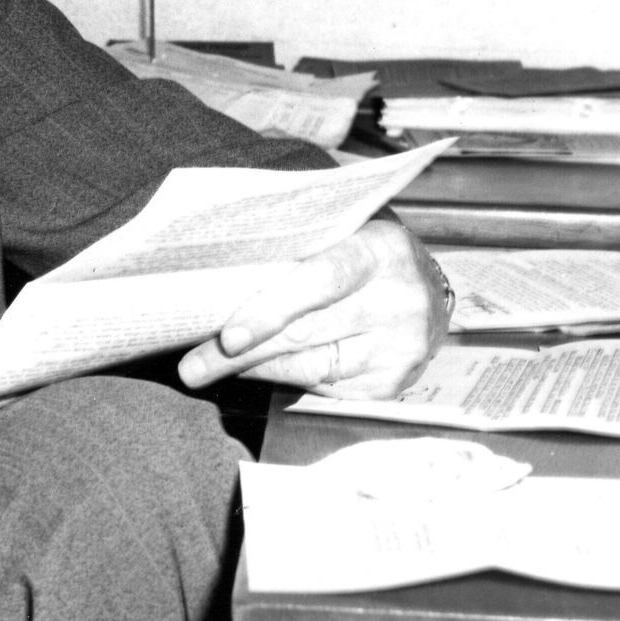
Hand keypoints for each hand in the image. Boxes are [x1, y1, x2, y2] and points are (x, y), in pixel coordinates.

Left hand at [175, 218, 443, 399]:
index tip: (227, 335)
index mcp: (383, 249)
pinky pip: (323, 388)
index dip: (271, 308)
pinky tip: (252, 374)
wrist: (429, 289)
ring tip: (205, 370)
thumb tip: (219, 277)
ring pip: (310, 367)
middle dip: (240, 353)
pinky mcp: (393, 384)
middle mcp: (399, 300)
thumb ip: (297, 247)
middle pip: (306, 332)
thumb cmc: (364, 253)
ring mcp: (401, 348)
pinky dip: (283, 381)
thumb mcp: (343, 232)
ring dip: (253, 370)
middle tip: (191, 366)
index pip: (322, 280)